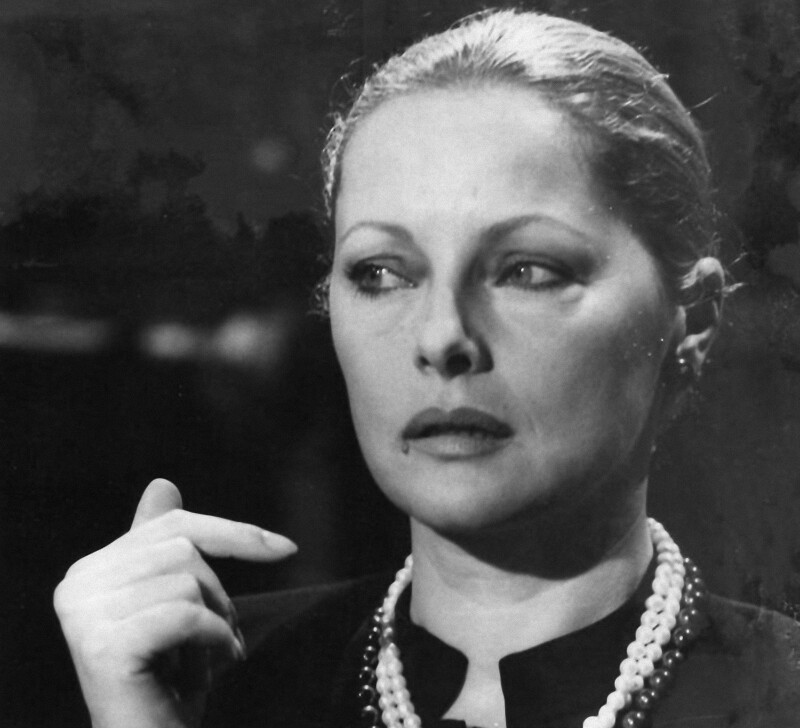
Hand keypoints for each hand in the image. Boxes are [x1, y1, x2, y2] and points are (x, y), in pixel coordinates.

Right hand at [54, 479, 296, 727]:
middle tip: (220, 639)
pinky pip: (187, 614)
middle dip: (220, 594)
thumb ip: (160, 545)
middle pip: (183, 549)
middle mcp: (77, 584)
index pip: (173, 527)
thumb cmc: (168, 679)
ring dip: (216, 622)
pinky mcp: (104, 645)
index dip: (234, 534)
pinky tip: (206, 670)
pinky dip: (213, 640)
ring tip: (205, 657)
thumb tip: (162, 482)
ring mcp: (84, 615)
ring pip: (187, 580)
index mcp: (91, 569)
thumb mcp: (173, 604)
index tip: (287, 549)